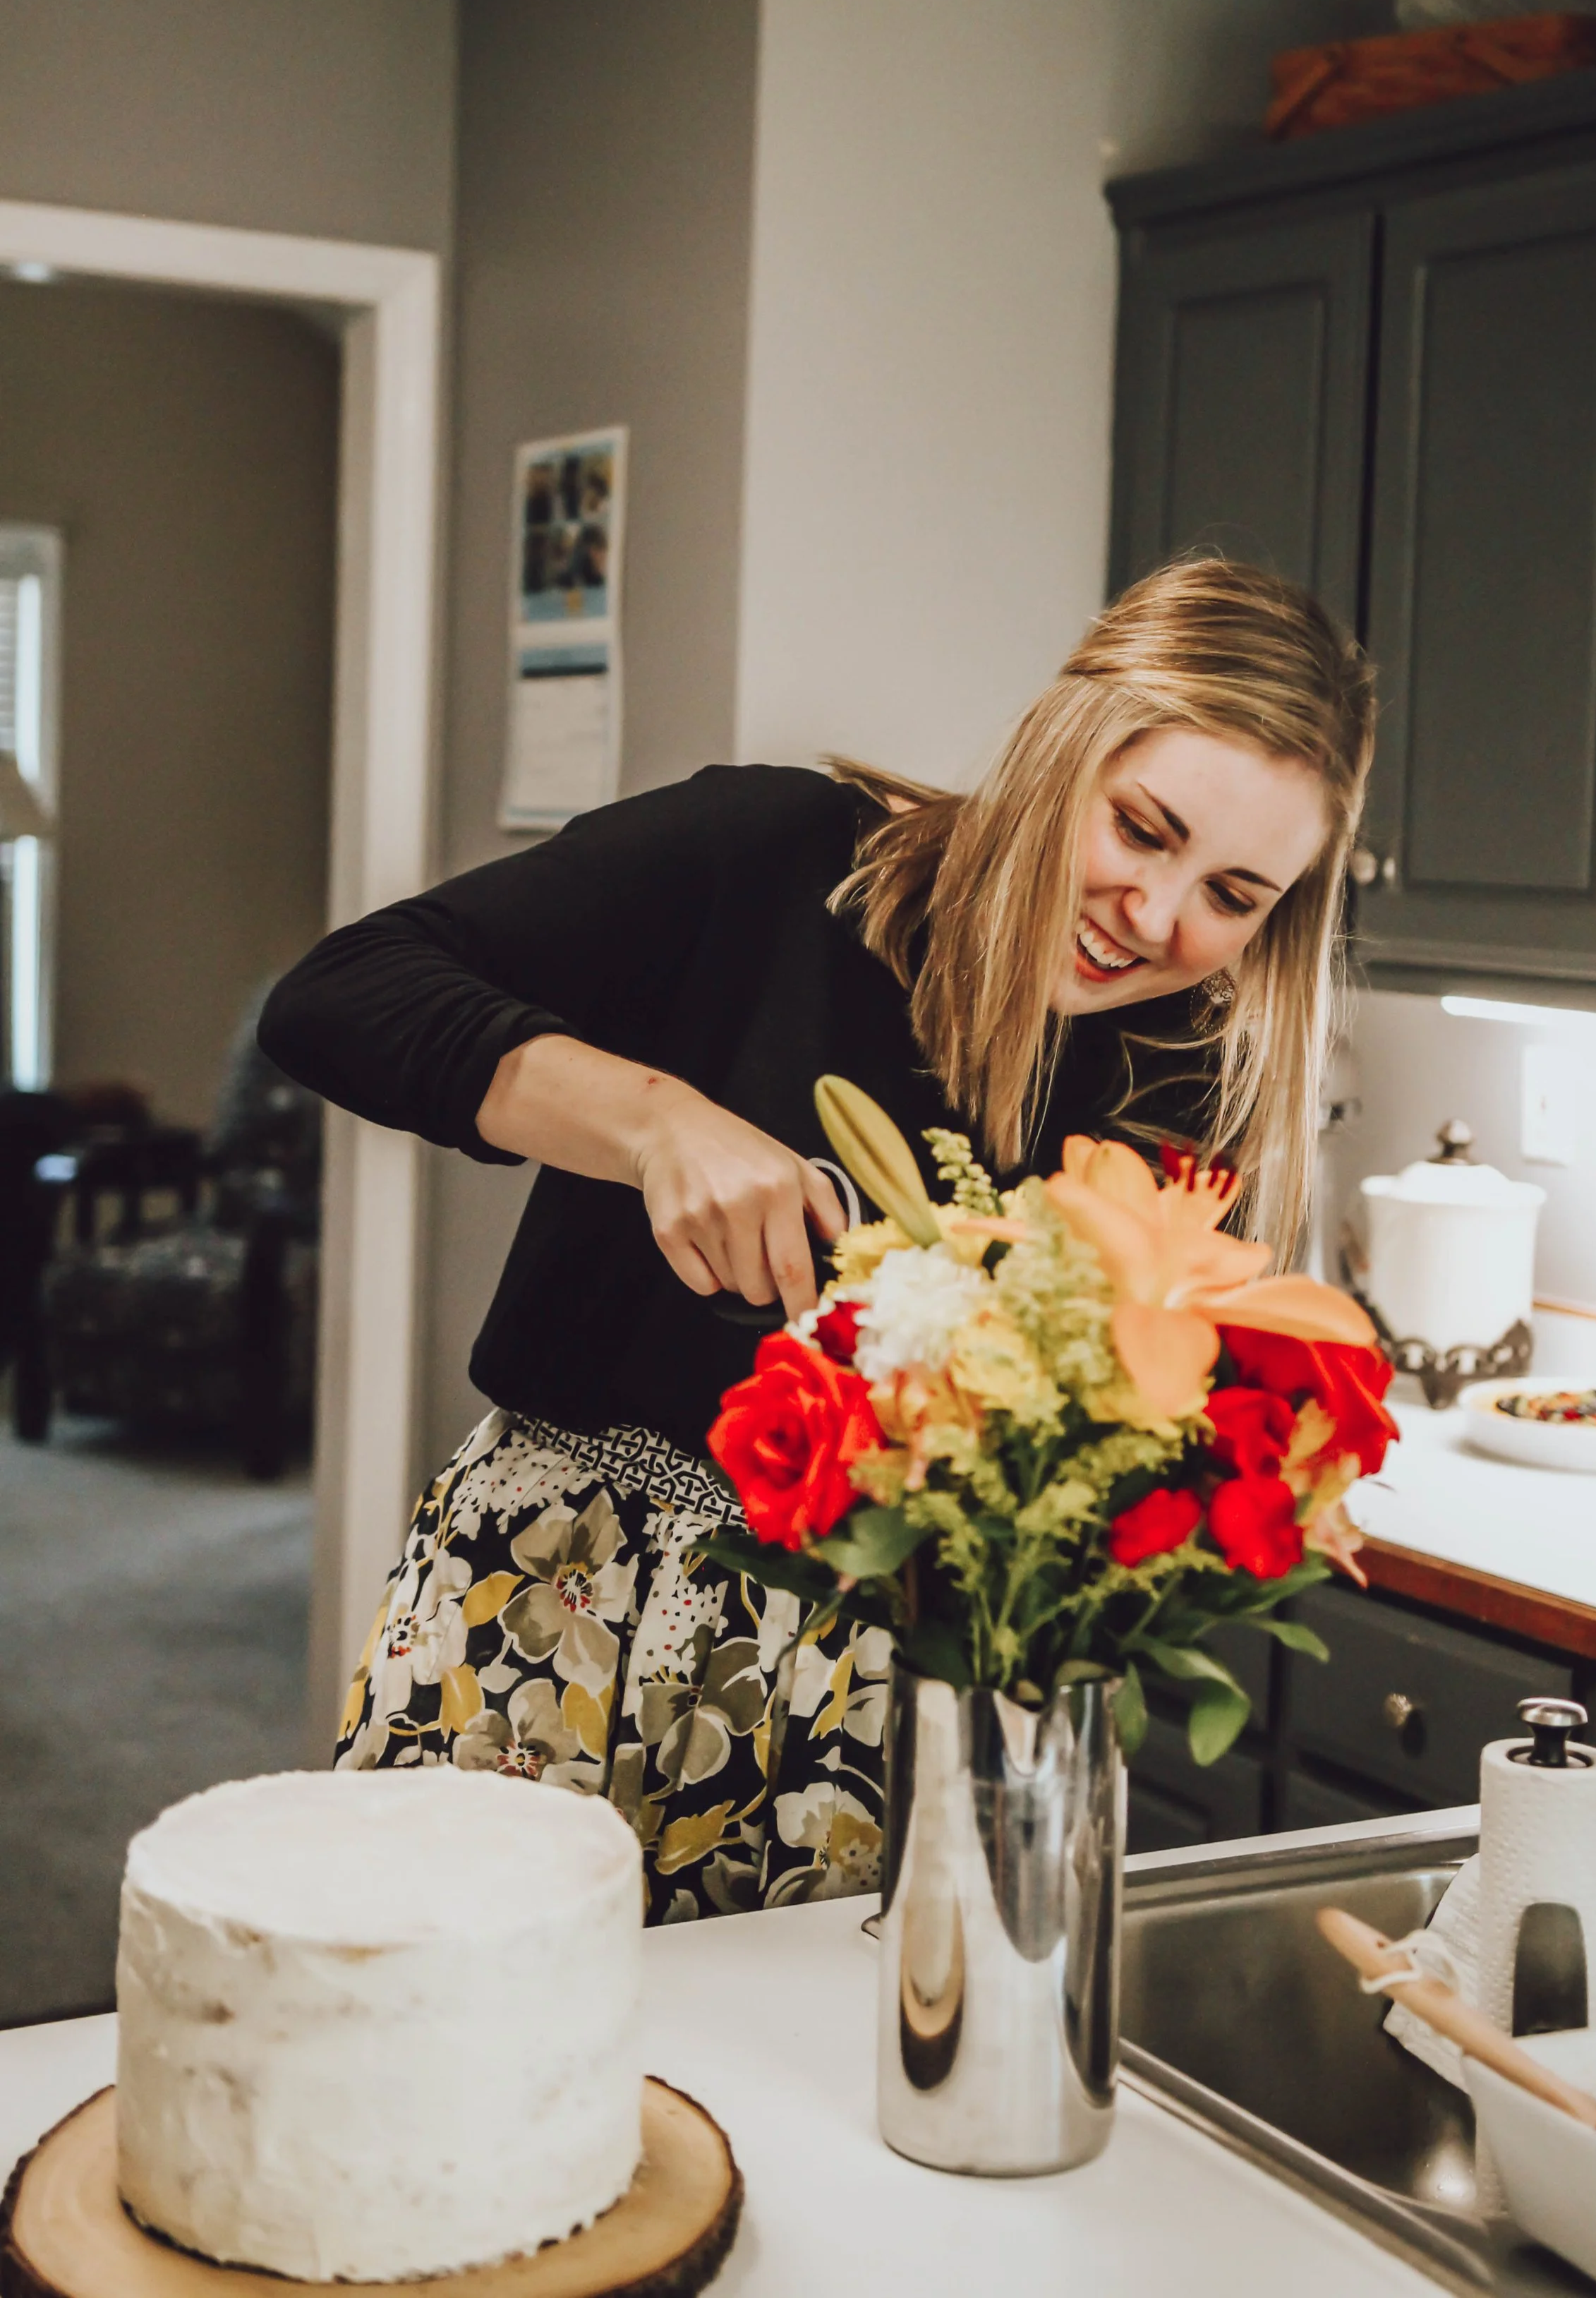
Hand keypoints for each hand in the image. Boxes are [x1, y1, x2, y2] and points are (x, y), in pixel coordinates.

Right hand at [632, 1086, 845, 1322]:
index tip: (808, 1323)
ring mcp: (699, 1218)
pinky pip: (700, 1284)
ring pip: (730, 1287)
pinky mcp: (668, 1230)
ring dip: (738, 1276)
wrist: (673, 1130)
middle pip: (759, 1289)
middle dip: (768, 1288)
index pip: (793, 1267)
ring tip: (733, 1238)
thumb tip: (842, 1254)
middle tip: (763, 1257)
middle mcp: (737, 1204)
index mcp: (777, 1188)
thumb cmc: (741, 1151)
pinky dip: (708, 1275)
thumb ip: (827, 1209)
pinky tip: (708, 1241)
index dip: (802, 1304)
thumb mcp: (795, 1166)